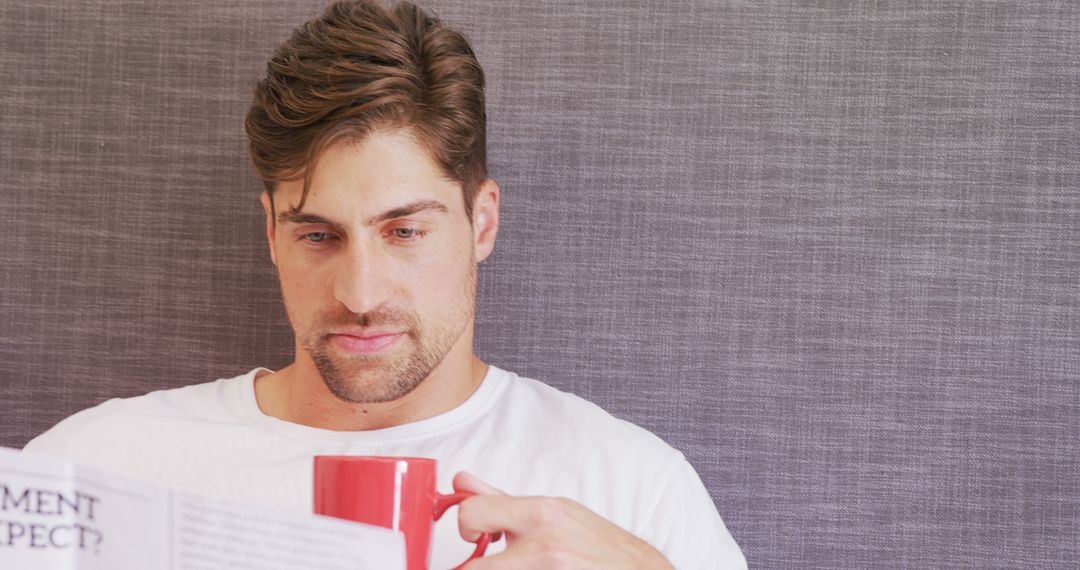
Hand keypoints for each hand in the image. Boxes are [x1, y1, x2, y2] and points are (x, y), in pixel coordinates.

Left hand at [453, 472, 674, 568]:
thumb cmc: (597, 547)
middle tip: (489, 564)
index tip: (473, 539)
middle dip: (475, 569)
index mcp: (540, 515)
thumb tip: (461, 481)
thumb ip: (501, 500)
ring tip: (523, 568)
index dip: (465, 529)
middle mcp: (543, 548)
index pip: (472, 514)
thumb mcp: (553, 514)